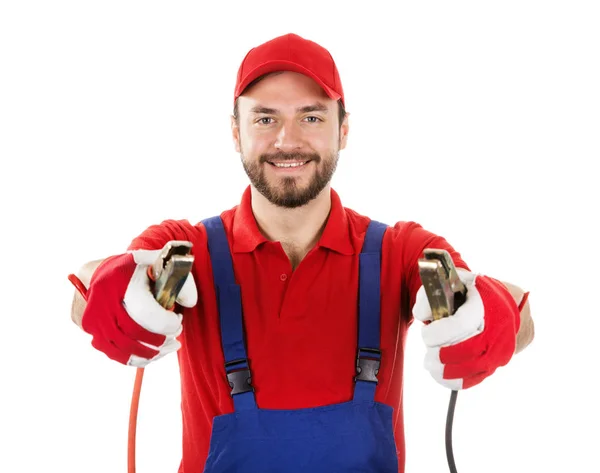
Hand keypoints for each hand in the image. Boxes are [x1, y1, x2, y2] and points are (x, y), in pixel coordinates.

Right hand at [81, 249, 197, 367]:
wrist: (97, 275)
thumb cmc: (132, 270)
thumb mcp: (155, 263)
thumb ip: (176, 278)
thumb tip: (190, 302)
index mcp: (119, 282)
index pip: (145, 312)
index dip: (166, 321)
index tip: (178, 319)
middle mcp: (103, 302)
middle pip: (134, 333)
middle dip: (161, 339)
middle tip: (176, 335)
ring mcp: (96, 321)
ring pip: (125, 348)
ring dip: (153, 353)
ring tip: (170, 347)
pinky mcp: (94, 334)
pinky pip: (117, 355)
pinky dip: (138, 359)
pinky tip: (154, 354)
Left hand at [412, 269, 520, 389]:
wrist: (502, 306)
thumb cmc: (471, 293)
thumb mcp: (452, 281)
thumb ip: (432, 293)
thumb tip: (422, 314)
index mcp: (486, 305)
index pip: (462, 324)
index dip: (440, 333)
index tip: (426, 334)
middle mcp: (497, 329)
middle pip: (468, 350)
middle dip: (441, 354)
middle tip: (427, 355)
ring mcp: (499, 350)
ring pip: (472, 368)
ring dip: (445, 371)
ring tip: (430, 364)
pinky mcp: (495, 364)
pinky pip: (474, 379)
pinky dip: (453, 381)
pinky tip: (439, 375)